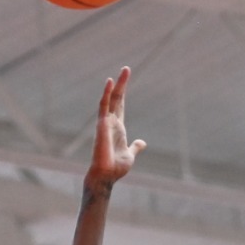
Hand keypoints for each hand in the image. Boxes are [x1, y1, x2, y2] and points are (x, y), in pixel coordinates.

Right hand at [86, 67, 145, 188]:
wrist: (106, 175)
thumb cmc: (115, 167)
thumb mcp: (130, 154)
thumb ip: (135, 147)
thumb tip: (142, 142)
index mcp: (118, 127)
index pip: (120, 105)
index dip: (123, 92)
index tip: (125, 79)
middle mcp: (111, 122)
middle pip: (117, 98)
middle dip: (122, 84)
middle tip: (126, 69)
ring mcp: (106, 122)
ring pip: (111, 98)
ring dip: (117, 85)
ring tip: (124, 71)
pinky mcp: (102, 124)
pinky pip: (104, 106)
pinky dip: (106, 93)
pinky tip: (110, 82)